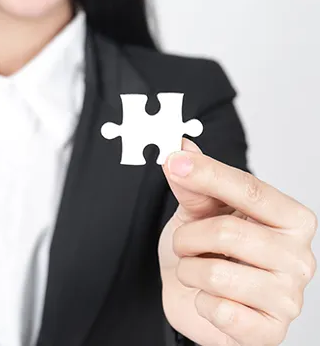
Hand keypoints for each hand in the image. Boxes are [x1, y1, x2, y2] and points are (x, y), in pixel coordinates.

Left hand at [158, 139, 316, 345]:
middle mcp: (299, 255)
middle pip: (228, 232)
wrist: (195, 296)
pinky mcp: (270, 331)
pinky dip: (201, 301)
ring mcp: (288, 296)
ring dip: (190, 270)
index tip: (174, 161)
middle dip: (188, 238)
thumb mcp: (197, 212)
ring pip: (217, 273)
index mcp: (289, 218)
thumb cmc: (202, 250)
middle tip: (184, 244)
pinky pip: (220, 310)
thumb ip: (193, 182)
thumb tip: (182, 145)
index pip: (250, 189)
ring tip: (196, 271)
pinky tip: (210, 299)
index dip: (207, 174)